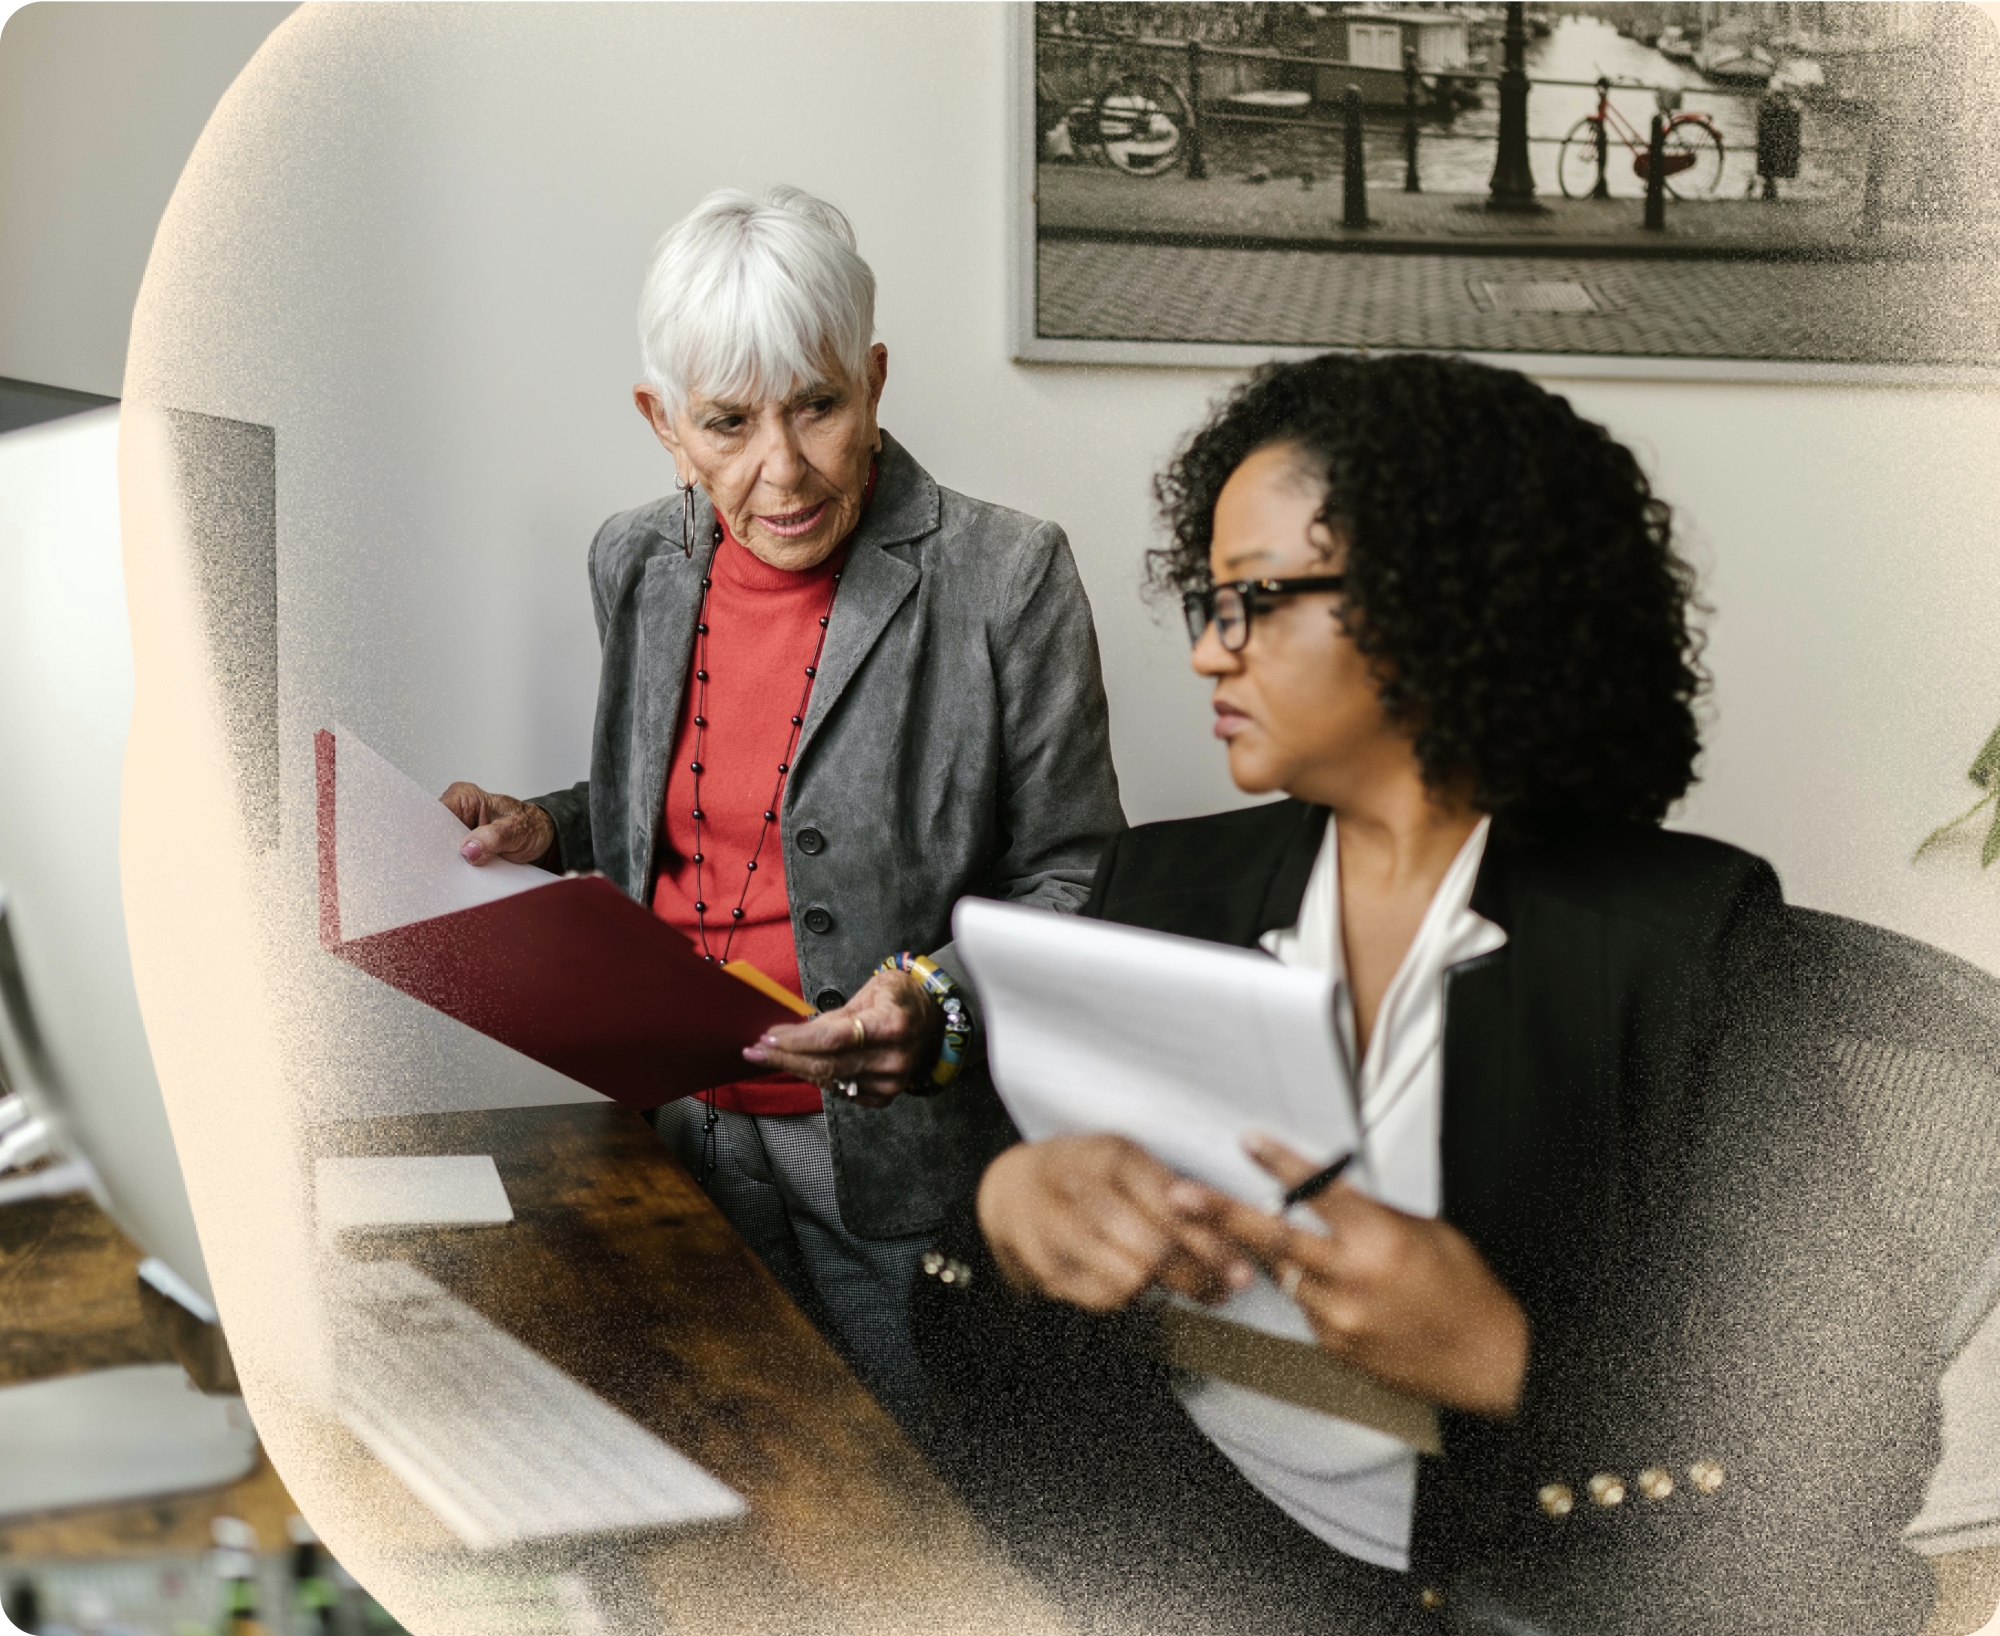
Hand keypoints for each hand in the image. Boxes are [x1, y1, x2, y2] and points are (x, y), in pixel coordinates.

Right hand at [440, 783, 555, 867]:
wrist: (543, 838)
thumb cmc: (532, 826)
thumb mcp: (517, 830)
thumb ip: (493, 838)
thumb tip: (469, 849)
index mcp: (466, 797)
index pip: (436, 814)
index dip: (434, 834)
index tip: (440, 851)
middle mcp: (458, 812)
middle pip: (434, 834)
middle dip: (441, 852)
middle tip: (453, 867)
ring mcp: (459, 831)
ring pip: (442, 850)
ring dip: (450, 863)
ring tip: (461, 872)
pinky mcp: (464, 847)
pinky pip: (453, 860)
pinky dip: (459, 869)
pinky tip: (464, 876)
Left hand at [743, 969, 942, 1108]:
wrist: (933, 1015)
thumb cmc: (898, 996)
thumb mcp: (868, 992)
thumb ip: (833, 1017)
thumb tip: (790, 1033)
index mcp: (891, 1024)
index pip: (831, 1039)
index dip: (795, 1040)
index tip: (768, 1036)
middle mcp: (894, 1057)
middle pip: (826, 1065)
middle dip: (785, 1058)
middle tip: (756, 1051)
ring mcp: (892, 1081)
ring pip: (830, 1081)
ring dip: (797, 1068)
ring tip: (772, 1056)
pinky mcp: (888, 1095)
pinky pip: (843, 1092)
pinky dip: (821, 1079)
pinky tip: (805, 1066)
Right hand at [975, 1134, 1255, 1311]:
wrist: (1013, 1189)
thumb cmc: (1086, 1173)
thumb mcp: (1127, 1163)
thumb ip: (1171, 1191)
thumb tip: (1229, 1230)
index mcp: (1114, 1156)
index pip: (1175, 1210)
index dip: (1213, 1246)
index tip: (1242, 1272)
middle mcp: (1083, 1190)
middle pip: (1154, 1251)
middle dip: (1196, 1278)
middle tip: (1222, 1292)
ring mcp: (1060, 1231)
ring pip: (1132, 1280)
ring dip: (1167, 1290)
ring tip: (1189, 1289)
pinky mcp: (1048, 1268)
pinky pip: (1106, 1299)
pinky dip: (1131, 1298)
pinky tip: (1141, 1287)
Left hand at [1210, 1134, 1529, 1419]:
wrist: (1489, 1359)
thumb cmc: (1467, 1292)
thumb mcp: (1424, 1230)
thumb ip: (1369, 1214)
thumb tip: (1327, 1198)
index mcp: (1379, 1239)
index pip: (1317, 1190)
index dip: (1278, 1162)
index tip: (1250, 1142)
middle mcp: (1353, 1279)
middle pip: (1272, 1238)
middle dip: (1219, 1214)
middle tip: (1181, 1197)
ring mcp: (1340, 1317)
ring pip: (1283, 1274)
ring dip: (1269, 1253)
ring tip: (1254, 1239)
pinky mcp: (1335, 1345)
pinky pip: (1304, 1307)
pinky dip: (1307, 1290)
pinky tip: (1332, 1287)